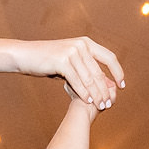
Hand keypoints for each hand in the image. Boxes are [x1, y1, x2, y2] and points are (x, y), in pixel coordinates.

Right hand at [0, 36, 123, 107]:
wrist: (25, 55)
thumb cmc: (47, 60)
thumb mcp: (69, 60)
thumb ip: (84, 67)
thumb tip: (99, 80)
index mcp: (86, 42)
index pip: (109, 57)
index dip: (118, 72)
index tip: (122, 85)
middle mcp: (81, 45)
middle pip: (99, 71)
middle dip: (105, 90)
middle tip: (108, 103)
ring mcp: (71, 52)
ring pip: (89, 78)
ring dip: (96, 94)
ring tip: (100, 105)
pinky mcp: (62, 61)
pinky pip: (76, 80)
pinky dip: (83, 92)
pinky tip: (87, 102)